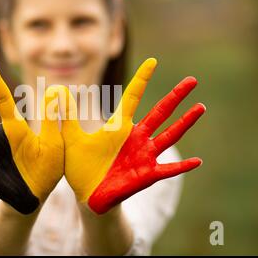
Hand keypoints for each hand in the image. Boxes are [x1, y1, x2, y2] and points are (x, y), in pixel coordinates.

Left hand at [61, 58, 205, 213]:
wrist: (86, 196)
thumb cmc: (80, 167)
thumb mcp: (72, 139)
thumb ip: (66, 116)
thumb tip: (56, 91)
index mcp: (119, 127)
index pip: (133, 97)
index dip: (142, 79)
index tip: (153, 61)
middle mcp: (136, 138)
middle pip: (160, 112)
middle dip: (176, 96)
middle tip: (192, 80)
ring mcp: (144, 155)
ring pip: (169, 135)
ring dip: (185, 122)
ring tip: (201, 107)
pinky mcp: (146, 175)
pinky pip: (168, 170)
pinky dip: (182, 166)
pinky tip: (199, 161)